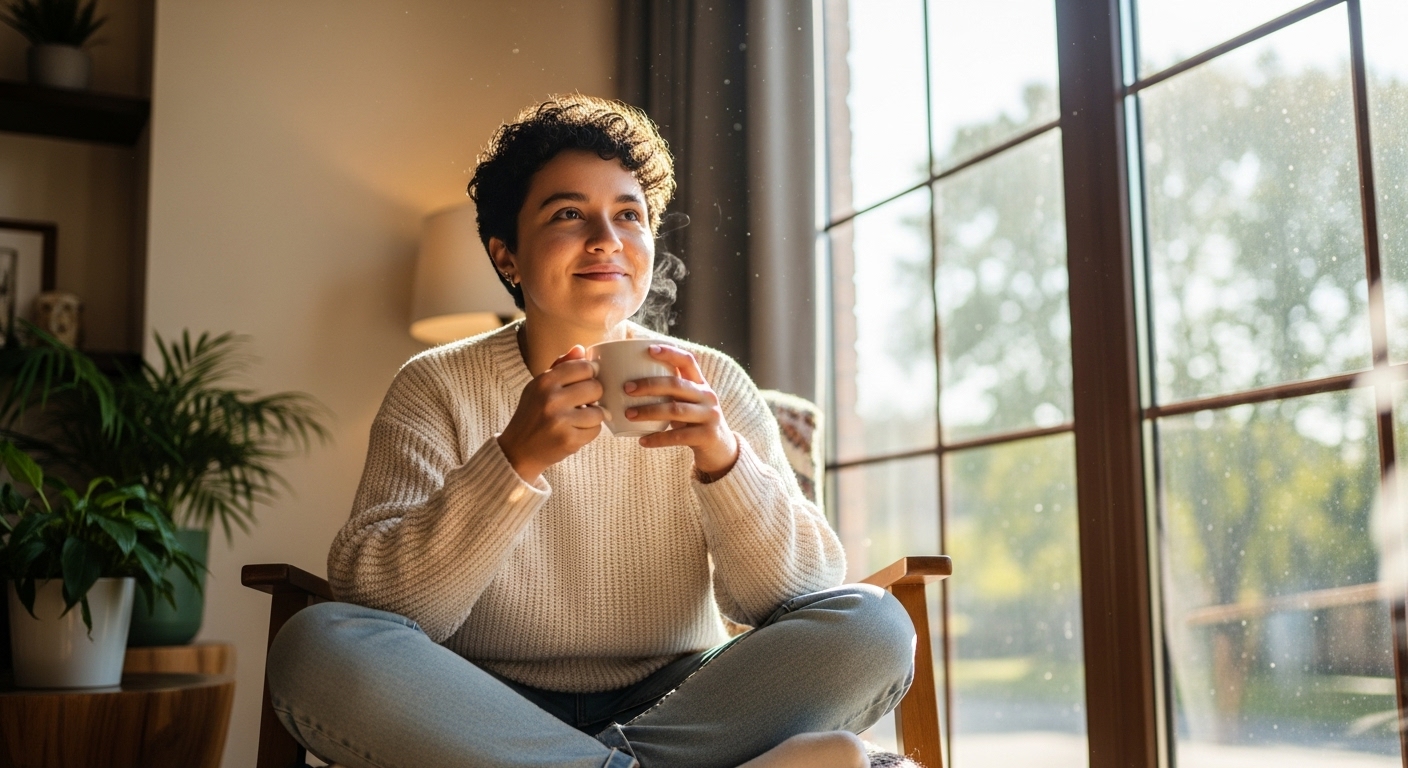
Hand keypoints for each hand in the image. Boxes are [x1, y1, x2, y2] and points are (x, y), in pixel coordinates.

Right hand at [497, 346, 603, 481]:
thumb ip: (560, 366)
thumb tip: (581, 349)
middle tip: (584, 402)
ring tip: (580, 418)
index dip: (590, 374)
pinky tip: (576, 430)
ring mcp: (560, 421)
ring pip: (599, 411)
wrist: (517, 450)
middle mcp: (551, 399)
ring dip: (594, 415)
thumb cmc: (531, 415)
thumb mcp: (538, 386)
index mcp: (544, 382)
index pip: (584, 367)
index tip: (587, 381)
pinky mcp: (569, 441)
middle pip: (595, 387)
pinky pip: (595, 430)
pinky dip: (590, 431)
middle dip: (594, 395)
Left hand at [624, 344, 739, 476]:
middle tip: (626, 388)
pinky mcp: (707, 436)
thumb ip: (669, 392)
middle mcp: (707, 396)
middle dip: (649, 385)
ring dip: (649, 411)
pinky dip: (657, 439)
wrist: (721, 449)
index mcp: (701, 384)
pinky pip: (678, 437)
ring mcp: (709, 416)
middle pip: (677, 385)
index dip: (670, 353)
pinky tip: (642, 441)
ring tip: (629, 414)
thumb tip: (629, 382)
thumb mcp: (687, 403)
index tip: (649, 350)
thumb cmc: (694, 422)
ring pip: (675, 410)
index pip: (688, 361)